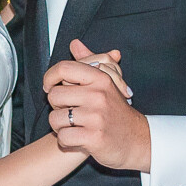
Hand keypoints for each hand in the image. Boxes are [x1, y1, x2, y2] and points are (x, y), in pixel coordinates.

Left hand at [46, 39, 150, 169]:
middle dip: (56, 106)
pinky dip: (66, 141)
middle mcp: (98, 95)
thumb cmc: (116, 111)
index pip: (64, 68)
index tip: (49, 87)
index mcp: (100, 79)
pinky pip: (63, 137)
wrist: (136, 139)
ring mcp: (96, 117)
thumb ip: (89, 61)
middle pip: (54, 95)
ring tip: (73, 126)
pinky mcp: (94, 138)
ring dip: (59, 126)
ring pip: (55, 118)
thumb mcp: (105, 83)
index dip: (50, 77)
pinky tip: (77, 139)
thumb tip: (74, 43)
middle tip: (68, 111)